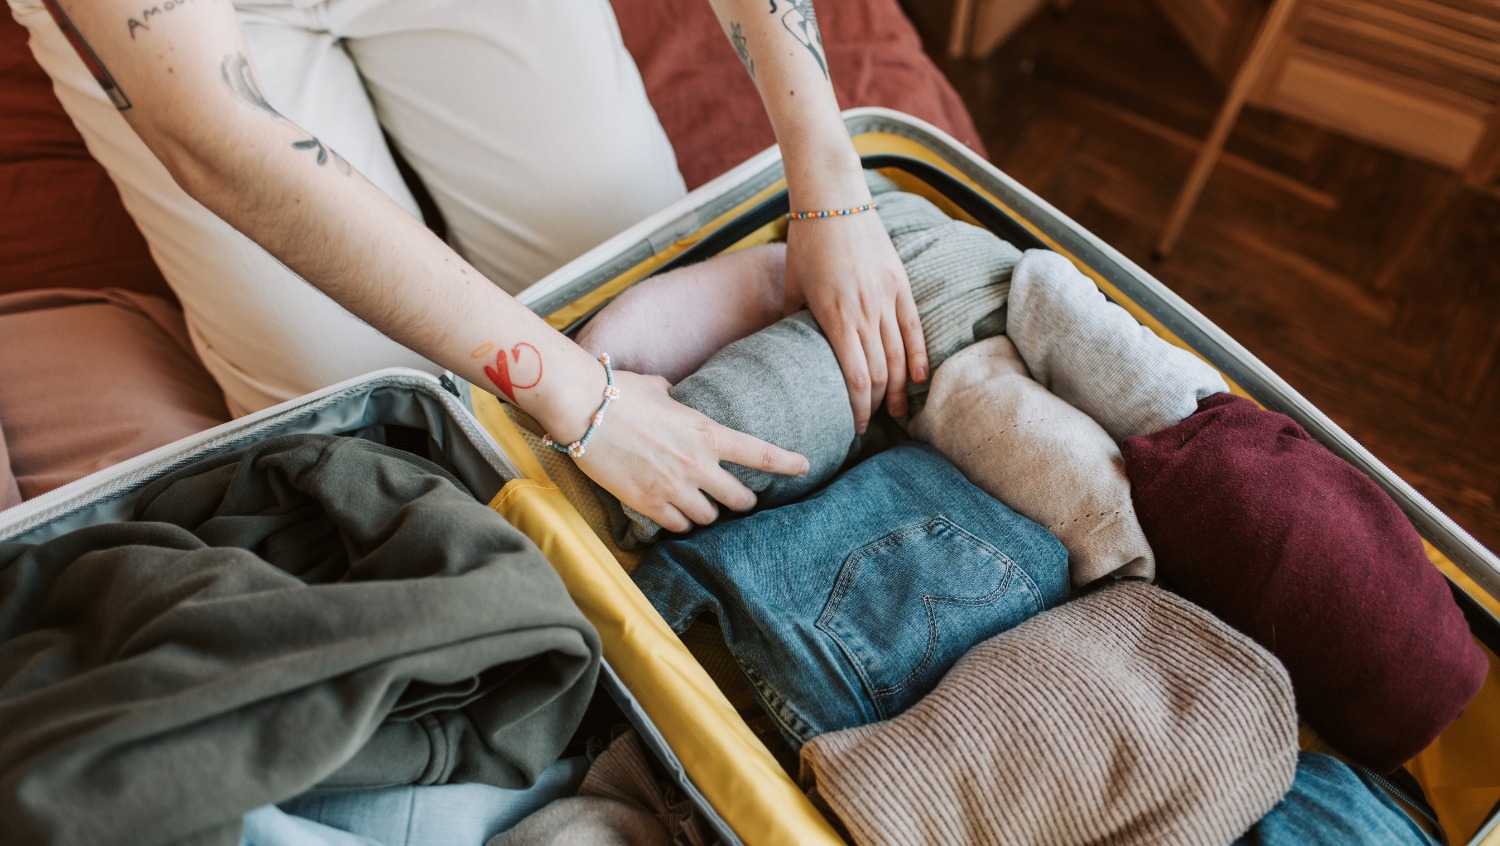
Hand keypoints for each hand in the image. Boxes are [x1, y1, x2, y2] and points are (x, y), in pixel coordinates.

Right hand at [575, 371, 809, 532]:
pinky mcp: (648, 504)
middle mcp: (697, 464)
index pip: (760, 453)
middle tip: (739, 500)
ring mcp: (674, 487)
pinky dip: (679, 522)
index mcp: (707, 432)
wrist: (583, 408)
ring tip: (698, 505)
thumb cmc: (619, 392)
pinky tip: (673, 514)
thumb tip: (672, 395)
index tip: (804, 466)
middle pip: (739, 499)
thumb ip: (676, 400)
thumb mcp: (659, 390)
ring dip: (707, 513)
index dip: (787, 462)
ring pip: (708, 518)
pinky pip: (678, 526)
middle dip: (743, 501)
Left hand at [784, 209, 927, 432]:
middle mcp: (864, 312)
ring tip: (898, 410)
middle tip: (875, 422)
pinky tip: (920, 378)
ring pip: (900, 355)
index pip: (855, 378)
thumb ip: (791, 318)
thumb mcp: (792, 283)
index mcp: (834, 317)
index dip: (859, 407)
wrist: (834, 199)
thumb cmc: (807, 240)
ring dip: (900, 388)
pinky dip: (920, 356)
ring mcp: (886, 298)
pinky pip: (914, 327)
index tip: (856, 425)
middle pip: (880, 373)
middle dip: (878, 404)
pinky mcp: (900, 284)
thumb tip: (786, 348)